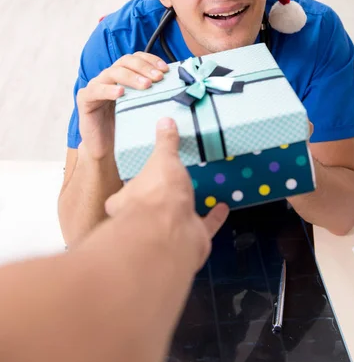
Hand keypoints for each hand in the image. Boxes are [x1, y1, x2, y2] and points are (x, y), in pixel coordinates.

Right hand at [77, 52, 168, 160]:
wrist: (106, 149)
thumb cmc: (126, 128)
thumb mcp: (143, 108)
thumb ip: (154, 95)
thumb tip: (178, 89)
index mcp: (123, 76)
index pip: (137, 58)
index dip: (151, 60)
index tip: (165, 69)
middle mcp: (109, 77)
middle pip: (125, 61)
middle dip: (144, 67)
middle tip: (158, 78)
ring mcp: (96, 86)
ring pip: (112, 72)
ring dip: (131, 77)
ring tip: (145, 85)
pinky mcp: (85, 99)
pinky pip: (96, 90)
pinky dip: (108, 89)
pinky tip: (120, 93)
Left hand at [105, 118, 229, 272]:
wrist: (172, 232)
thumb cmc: (157, 193)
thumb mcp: (162, 159)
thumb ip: (165, 142)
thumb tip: (164, 121)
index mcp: (126, 201)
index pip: (123, 196)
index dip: (131, 189)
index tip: (140, 180)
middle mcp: (144, 221)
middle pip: (150, 210)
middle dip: (161, 201)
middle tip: (172, 186)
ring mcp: (168, 232)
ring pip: (177, 221)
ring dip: (187, 209)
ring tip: (198, 195)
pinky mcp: (190, 239)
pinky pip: (203, 227)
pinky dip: (213, 218)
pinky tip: (222, 207)